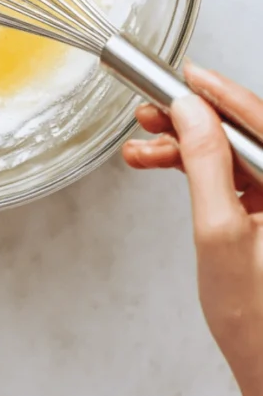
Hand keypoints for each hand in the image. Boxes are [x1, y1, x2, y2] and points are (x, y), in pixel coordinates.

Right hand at [124, 63, 262, 395]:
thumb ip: (205, 162)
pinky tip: (160, 162)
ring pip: (230, 150)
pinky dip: (193, 165)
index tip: (184, 75)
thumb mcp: (218, 231)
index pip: (258, 119)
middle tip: (152, 110)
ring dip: (184, 142)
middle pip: (242, 132)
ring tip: (143, 144)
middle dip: (191, 117)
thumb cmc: (255, 319)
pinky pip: (229, 172)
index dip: (218, 91)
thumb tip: (191, 109)